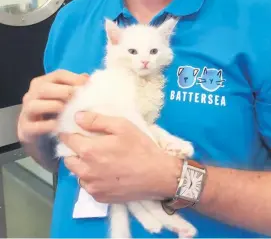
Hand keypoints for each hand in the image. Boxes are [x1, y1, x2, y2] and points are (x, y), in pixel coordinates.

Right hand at [18, 70, 88, 144]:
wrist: (41, 136)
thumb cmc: (56, 112)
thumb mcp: (66, 98)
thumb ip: (76, 87)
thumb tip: (89, 80)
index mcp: (43, 82)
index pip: (59, 75)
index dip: (75, 79)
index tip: (89, 86)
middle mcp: (32, 94)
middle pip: (45, 88)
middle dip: (65, 92)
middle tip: (80, 99)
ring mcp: (26, 111)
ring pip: (35, 105)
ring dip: (54, 107)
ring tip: (69, 112)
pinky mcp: (25, 129)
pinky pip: (34, 126)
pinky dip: (47, 126)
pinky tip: (60, 126)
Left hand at [60, 112, 182, 202]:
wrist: (158, 175)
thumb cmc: (140, 147)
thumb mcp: (122, 126)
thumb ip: (96, 120)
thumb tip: (77, 117)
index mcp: (89, 150)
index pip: (67, 139)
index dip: (70, 133)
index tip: (75, 130)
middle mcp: (86, 171)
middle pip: (68, 159)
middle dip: (74, 150)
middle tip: (88, 144)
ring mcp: (92, 186)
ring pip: (77, 173)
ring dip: (81, 165)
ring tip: (97, 159)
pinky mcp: (99, 197)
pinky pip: (87, 185)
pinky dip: (91, 178)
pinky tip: (105, 172)